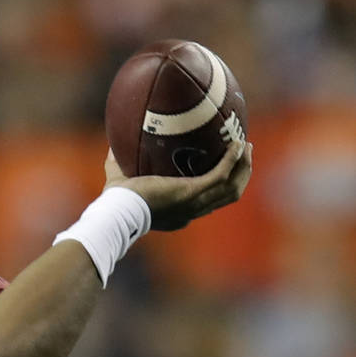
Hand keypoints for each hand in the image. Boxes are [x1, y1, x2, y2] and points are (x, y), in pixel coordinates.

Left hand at [105, 139, 251, 230]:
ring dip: (243, 167)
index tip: (222, 169)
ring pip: (231, 188)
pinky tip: (237, 144)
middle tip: (243, 154)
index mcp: (178, 212)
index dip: (217, 187)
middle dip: (240, 175)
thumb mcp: (119, 180)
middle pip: (226, 195)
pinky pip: (221, 175)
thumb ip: (116, 164)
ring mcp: (194, 204)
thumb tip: (112, 146)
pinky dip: (232, 160)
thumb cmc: (115, 201)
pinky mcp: (192, 193)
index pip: (205, 202)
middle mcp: (190, 211)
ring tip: (245, 145)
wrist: (117, 212)